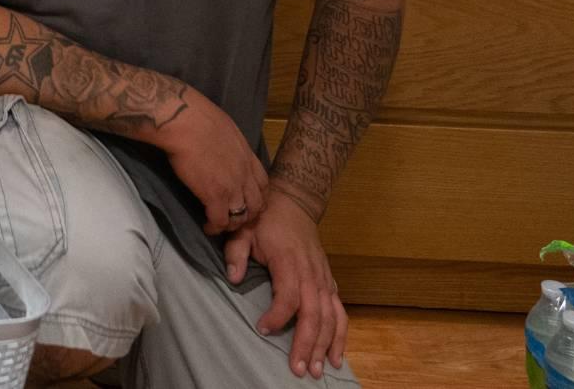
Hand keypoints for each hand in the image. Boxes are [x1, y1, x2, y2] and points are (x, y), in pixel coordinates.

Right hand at [154, 91, 268, 233]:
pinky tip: (207, 227)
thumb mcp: (226, 128)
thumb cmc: (198, 116)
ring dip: (232, 224)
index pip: (263, 184)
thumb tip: (222, 146)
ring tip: (220, 225)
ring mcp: (232, 187)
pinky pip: (220, 221)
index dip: (257, 196)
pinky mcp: (214, 196)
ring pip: (241, 217)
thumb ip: (230, 144)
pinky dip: (215, 228)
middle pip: (257, 204)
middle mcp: (244, 174)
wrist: (184, 121)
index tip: (247, 201)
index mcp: (247, 156)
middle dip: (248, 215)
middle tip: (234, 218)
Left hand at [224, 193, 346, 378]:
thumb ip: (236, 253)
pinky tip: (337, 356)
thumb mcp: (244, 230)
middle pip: (314, 313)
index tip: (262, 329)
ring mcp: (324, 279)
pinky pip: (340, 312)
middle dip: (307, 343)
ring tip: (317, 370)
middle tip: (298, 369)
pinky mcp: (330, 283)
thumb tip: (232, 278)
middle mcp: (312, 274)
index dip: (278, 315)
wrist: (294, 203)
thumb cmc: (266, 220)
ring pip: (330, 317)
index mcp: (290, 261)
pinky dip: (341, 335)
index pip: (289, 295)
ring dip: (326, 345)